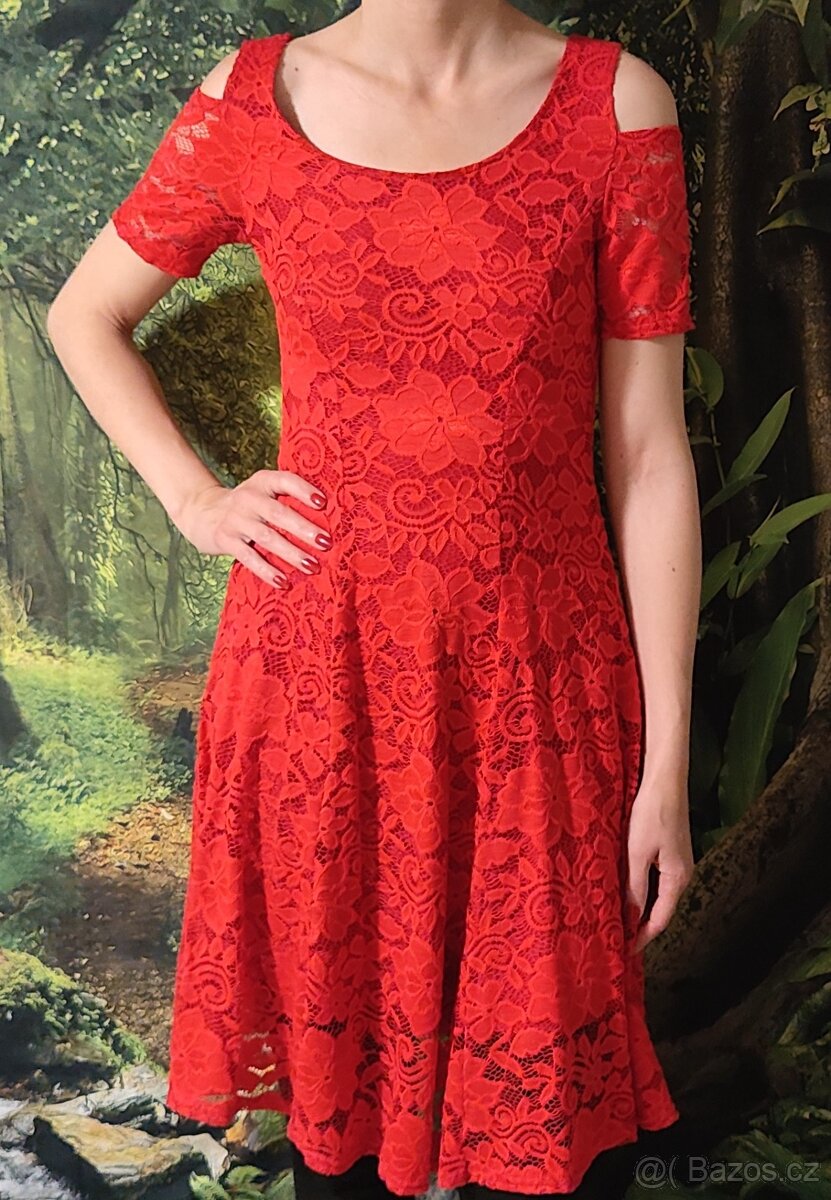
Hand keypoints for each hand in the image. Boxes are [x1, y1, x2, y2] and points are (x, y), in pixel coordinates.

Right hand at [175, 469, 331, 588]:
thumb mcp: (263, 492)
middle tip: (326, 542)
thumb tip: (327, 518)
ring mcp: (235, 519)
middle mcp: (248, 498)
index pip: (285, 481)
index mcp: (262, 482)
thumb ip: (287, 498)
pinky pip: (249, 557)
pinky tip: (283, 581)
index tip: (323, 503)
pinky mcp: (225, 539)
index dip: (304, 490)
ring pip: (267, 537)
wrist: (202, 511)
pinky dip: (267, 570)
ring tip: (312, 565)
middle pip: (278, 513)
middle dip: (304, 528)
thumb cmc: (248, 505)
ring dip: (291, 553)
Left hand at [625, 780, 693, 953]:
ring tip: (620, 920)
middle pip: (661, 910)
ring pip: (658, 895)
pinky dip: (643, 891)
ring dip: (641, 908)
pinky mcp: (670, 851)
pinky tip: (627, 891)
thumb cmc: (652, 814)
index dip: (643, 937)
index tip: (626, 951)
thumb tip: (631, 916)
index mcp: (678, 879)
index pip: (660, 919)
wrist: (665, 781)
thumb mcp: (638, 852)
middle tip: (618, 939)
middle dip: (641, 926)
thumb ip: (636, 885)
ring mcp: (677, 862)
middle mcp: (682, 874)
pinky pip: (656, 880)